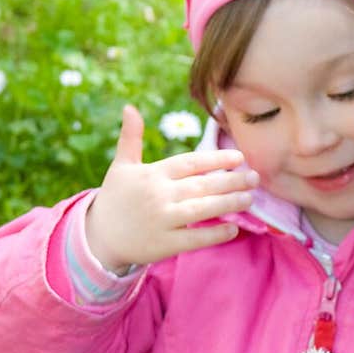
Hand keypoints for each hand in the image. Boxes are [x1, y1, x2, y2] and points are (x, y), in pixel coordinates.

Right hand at [84, 104, 258, 272]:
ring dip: (229, 204)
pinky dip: (215, 234)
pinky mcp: (164, 244)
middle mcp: (159, 195)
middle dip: (231, 181)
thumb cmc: (115, 198)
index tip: (239, 157)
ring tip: (249, 198)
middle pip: (202, 185)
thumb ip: (131, 138)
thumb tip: (130, 107)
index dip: (216, 159)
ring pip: (202, 210)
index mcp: (152, 174)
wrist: (98, 238)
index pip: (190, 163)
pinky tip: (234, 228)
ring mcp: (162, 220)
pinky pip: (195, 239)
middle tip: (255, 178)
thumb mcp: (121, 166)